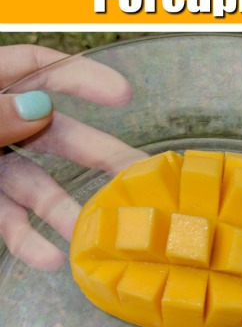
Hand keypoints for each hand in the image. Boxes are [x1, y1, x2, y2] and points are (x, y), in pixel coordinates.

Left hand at [0, 45, 145, 269]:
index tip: (123, 95)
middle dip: (99, 155)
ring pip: (36, 186)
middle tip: (142, 175)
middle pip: (55, 134)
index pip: (38, 68)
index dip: (82, 77)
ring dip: (69, 212)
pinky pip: (6, 220)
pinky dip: (27, 240)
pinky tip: (52, 258)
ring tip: (103, 235)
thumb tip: (41, 109)